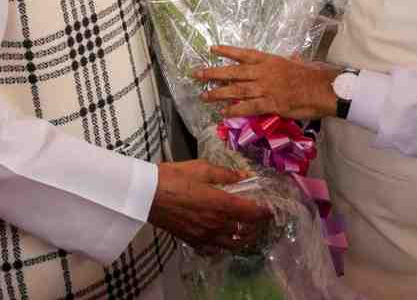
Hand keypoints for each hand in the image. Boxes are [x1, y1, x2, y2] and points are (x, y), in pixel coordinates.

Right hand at [148, 160, 271, 252]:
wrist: (146, 194)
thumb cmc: (173, 177)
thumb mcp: (201, 168)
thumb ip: (226, 174)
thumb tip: (244, 176)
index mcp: (221, 204)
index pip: (253, 212)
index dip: (265, 211)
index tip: (270, 207)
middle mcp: (217, 224)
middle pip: (246, 231)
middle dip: (257, 225)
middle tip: (260, 218)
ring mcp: (205, 235)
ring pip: (233, 244)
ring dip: (244, 238)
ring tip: (246, 230)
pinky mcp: (193, 241)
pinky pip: (215, 249)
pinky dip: (224, 246)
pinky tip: (224, 239)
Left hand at [194, 46, 339, 119]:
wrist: (323, 89)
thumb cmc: (313, 75)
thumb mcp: (300, 62)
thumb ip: (292, 60)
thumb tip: (293, 56)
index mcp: (269, 61)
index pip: (243, 54)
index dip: (227, 52)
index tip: (212, 49)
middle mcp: (263, 73)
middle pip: (233, 72)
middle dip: (213, 73)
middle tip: (197, 73)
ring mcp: (265, 88)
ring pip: (236, 90)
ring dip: (218, 93)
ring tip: (204, 95)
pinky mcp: (270, 104)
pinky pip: (248, 107)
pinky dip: (235, 110)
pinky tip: (224, 113)